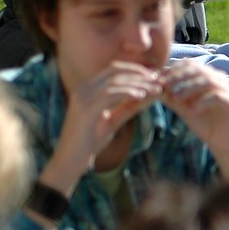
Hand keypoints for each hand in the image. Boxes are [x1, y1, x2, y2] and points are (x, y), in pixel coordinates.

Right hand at [54, 61, 162, 175]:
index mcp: (87, 89)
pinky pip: (110, 94)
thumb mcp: (113, 120)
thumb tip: (149, 96)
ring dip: (138, 83)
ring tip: (155, 88)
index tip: (153, 76)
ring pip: (115, 81)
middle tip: (158, 79)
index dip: (134, 69)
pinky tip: (141, 95)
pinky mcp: (86, 109)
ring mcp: (83, 98)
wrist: (70, 160)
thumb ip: (129, 107)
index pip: (113, 69)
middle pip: (115, 70)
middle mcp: (83, 89)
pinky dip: (128, 92)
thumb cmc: (90, 141)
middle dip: (139, 73)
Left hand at [159, 60, 228, 149]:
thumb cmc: (204, 123)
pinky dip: (202, 101)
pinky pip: (217, 96)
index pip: (190, 64)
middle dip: (179, 76)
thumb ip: (172, 97)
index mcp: (207, 77)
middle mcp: (219, 80)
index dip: (174, 69)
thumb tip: (154, 86)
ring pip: (207, 81)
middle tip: (164, 85)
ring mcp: (227, 91)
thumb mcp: (184, 108)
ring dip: (189, 88)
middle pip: (198, 69)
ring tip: (176, 98)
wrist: (222, 142)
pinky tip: (192, 110)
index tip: (159, 79)